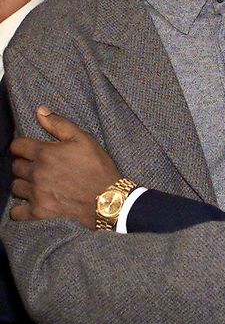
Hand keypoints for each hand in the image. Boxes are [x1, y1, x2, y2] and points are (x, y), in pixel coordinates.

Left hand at [10, 106, 119, 227]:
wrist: (109, 200)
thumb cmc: (98, 168)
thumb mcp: (84, 139)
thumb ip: (59, 124)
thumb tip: (40, 111)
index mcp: (45, 153)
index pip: (17, 146)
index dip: (23, 146)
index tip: (31, 150)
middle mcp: (36, 173)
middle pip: (15, 166)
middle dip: (25, 164)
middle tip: (39, 167)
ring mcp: (36, 194)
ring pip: (16, 187)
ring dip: (24, 184)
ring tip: (38, 184)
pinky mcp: (39, 213)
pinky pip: (16, 212)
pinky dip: (22, 208)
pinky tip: (32, 203)